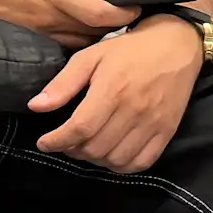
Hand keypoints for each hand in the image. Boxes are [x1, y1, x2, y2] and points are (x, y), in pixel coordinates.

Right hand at [0, 0, 138, 46]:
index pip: (99, 14)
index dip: (123, 15)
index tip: (136, 8)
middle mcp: (51, 17)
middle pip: (95, 32)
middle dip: (115, 25)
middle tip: (125, 13)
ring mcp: (41, 30)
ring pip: (81, 41)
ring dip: (97, 34)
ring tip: (105, 21)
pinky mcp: (33, 36)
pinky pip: (65, 43)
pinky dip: (80, 38)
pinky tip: (82, 26)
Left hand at [28, 15, 204, 171]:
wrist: (176, 46)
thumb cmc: (128, 50)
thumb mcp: (90, 57)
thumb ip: (63, 84)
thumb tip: (35, 106)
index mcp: (112, 90)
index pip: (80, 128)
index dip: (57, 141)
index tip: (44, 143)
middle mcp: (134, 110)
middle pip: (96, 148)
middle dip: (72, 150)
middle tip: (65, 142)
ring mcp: (153, 123)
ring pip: (117, 160)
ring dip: (95, 160)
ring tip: (86, 147)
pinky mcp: (167, 131)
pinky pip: (142, 162)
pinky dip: (121, 165)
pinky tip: (110, 153)